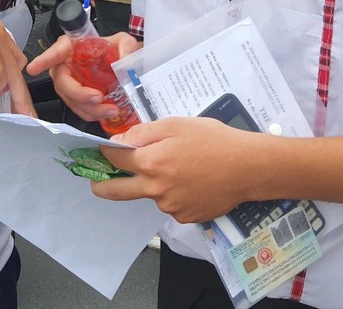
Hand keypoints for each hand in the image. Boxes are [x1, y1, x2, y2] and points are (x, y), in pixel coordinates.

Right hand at [26, 31, 140, 121]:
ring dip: (89, 108)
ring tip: (110, 109)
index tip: (33, 68)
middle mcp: (65, 66)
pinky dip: (92, 113)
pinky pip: (78, 108)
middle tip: (98, 98)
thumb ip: (126, 45)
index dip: (43, 60)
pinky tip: (106, 112)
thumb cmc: (113, 49)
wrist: (119, 64)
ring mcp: (69, 83)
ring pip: (70, 100)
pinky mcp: (76, 97)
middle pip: (62, 83)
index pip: (54, 52)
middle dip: (79, 94)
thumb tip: (126, 56)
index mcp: (71, 47)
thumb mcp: (122, 41)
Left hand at [91, 118, 272, 222]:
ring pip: (150, 194)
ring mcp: (170, 207)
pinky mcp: (185, 217)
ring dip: (152, 183)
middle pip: (116, 192)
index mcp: (151, 163)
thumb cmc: (213, 139)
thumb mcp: (176, 125)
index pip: (114, 159)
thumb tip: (119, 142)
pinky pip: (170, 203)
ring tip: (180, 167)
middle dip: (100, 184)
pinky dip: (174, 193)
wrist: (248, 167)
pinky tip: (192, 180)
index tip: (101, 150)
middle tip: (95, 180)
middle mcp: (155, 190)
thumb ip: (143, 133)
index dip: (105, 152)